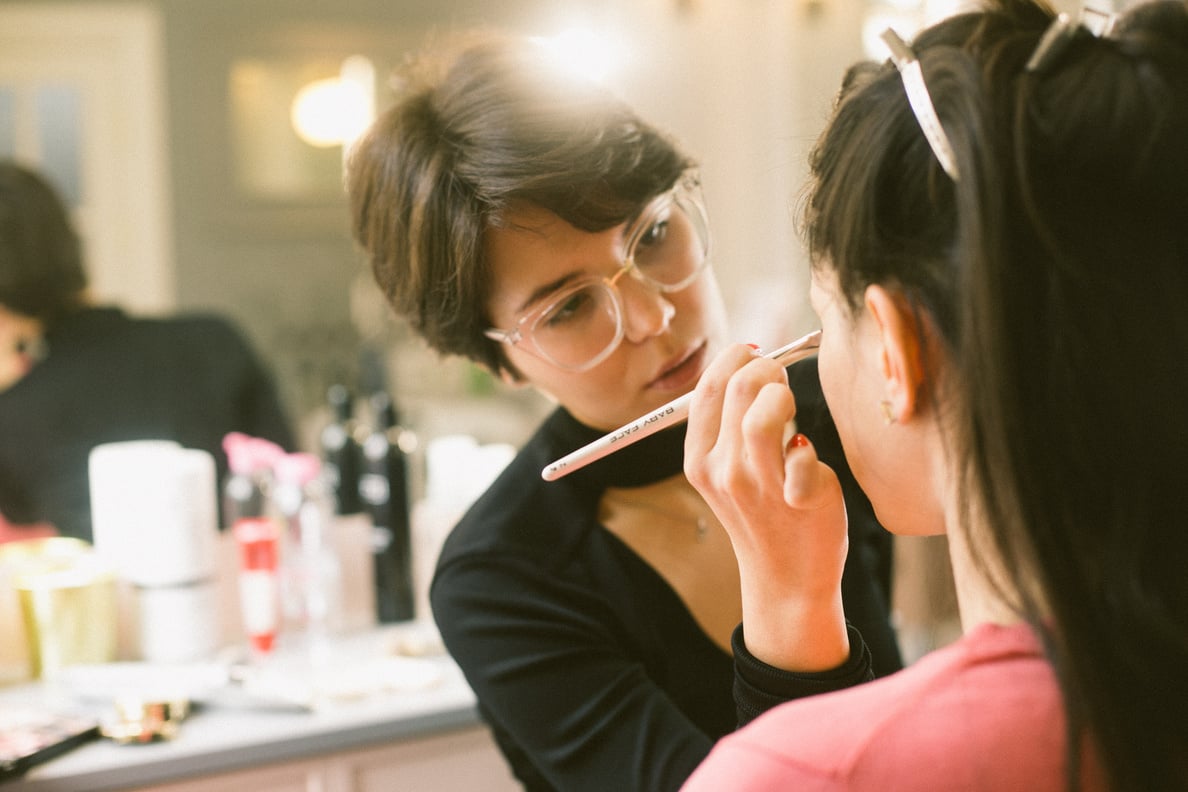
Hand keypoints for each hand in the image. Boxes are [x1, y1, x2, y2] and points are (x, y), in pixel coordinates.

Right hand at [684, 344, 849, 670]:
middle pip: (739, 388)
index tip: (755, 355)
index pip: (707, 388)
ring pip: (765, 412)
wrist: (786, 577)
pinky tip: (807, 456)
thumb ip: (730, 425)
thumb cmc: (763, 512)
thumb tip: (751, 360)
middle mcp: (723, 472)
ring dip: (785, 396)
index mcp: (699, 461)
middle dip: (768, 368)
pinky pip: (805, 452)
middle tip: (782, 378)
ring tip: (793, 407)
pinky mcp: (800, 499)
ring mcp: (760, 487)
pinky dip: (810, 446)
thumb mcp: (728, 472)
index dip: (734, 359)